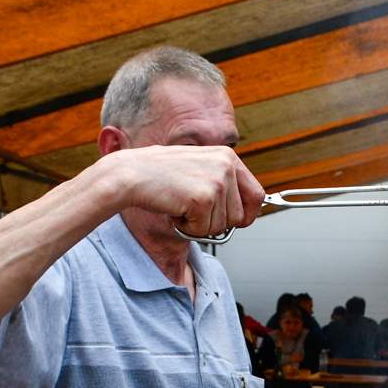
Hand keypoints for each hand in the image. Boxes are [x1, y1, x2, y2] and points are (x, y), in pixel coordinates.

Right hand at [102, 145, 263, 237]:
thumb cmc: (160, 175)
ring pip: (221, 226)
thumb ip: (221, 185)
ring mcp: (217, 180)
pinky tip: (175, 208)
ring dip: (200, 224)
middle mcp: (226, 165)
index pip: (256, 195)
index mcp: (227, 157)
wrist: (131, 174)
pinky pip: (204, 230)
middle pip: (240, 216)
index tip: (237, 222)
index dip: (247, 215)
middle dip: (218, 222)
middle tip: (194, 210)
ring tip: (181, 203)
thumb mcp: (198, 170)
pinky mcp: (204, 197)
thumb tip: (247, 213)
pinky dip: (188, 227)